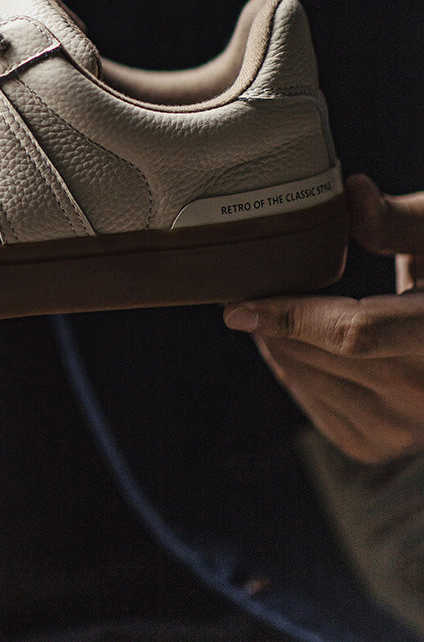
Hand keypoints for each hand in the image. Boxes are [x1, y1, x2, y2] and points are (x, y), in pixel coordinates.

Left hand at [224, 174, 423, 464]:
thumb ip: (399, 221)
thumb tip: (351, 194)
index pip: (354, 333)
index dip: (289, 316)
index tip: (237, 305)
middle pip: (322, 355)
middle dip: (275, 319)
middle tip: (252, 283)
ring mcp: (404, 431)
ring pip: (311, 382)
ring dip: (278, 343)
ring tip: (271, 307)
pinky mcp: (379, 446)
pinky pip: (314, 407)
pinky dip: (294, 371)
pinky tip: (293, 342)